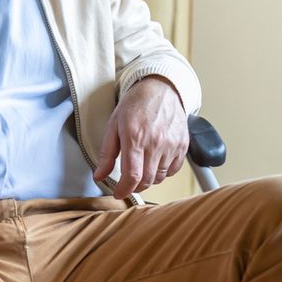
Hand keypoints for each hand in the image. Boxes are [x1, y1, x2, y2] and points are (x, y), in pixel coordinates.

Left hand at [95, 76, 187, 198]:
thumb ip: (106, 153)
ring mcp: (172, 144)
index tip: (118, 193)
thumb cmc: (135, 105)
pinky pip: (173, 170)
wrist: (161, 89)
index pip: (132, 176)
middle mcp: (156, 143)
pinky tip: (155, 162)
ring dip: (148, 179)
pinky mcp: (183, 145)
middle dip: (134, 187)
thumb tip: (99, 176)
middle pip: (146, 180)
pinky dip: (163, 172)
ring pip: (160, 177)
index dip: (124, 190)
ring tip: (141, 168)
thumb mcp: (113, 125)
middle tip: (127, 182)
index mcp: (135, 138)